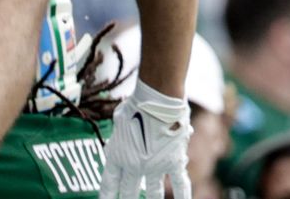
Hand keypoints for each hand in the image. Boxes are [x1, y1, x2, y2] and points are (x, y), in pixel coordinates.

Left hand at [100, 80, 192, 198]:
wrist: (158, 100)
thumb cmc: (136, 104)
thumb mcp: (119, 117)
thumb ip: (120, 131)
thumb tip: (122, 132)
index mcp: (118, 155)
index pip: (109, 182)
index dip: (106, 195)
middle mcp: (134, 165)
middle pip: (128, 190)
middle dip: (128, 198)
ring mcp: (155, 166)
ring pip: (154, 191)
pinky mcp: (174, 162)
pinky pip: (180, 183)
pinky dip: (183, 195)